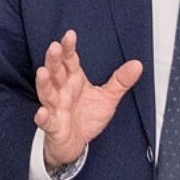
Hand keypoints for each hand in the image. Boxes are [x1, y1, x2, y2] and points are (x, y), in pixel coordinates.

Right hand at [33, 29, 142, 167]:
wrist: (75, 144)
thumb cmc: (87, 118)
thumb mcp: (108, 98)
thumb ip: (120, 81)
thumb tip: (137, 65)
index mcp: (74, 80)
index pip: (69, 60)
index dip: (68, 48)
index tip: (70, 35)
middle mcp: (62, 91)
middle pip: (56, 72)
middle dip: (54, 60)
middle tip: (54, 48)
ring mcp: (55, 108)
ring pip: (47, 93)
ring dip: (44, 83)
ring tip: (43, 72)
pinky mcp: (53, 126)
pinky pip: (46, 121)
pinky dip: (42, 117)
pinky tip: (42, 112)